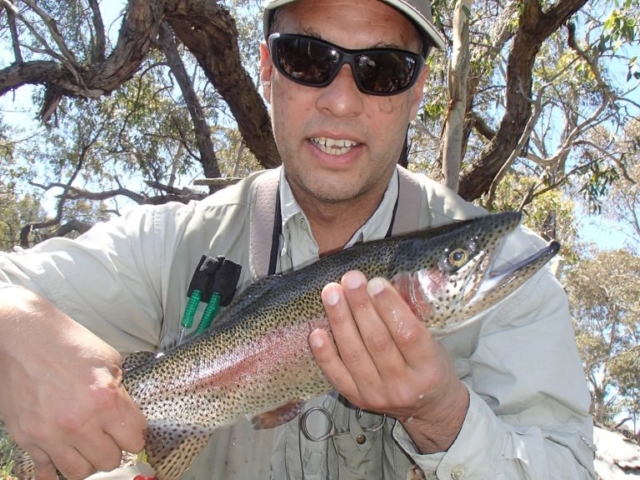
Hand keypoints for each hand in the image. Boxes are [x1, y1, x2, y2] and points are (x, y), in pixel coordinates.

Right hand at [0, 288, 147, 479]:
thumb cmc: (67, 344)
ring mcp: (50, 434)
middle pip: (110, 460)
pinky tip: (63, 453)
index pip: (135, 438)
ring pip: (80, 472)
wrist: (24, 337)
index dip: (136, 433)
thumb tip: (124, 414)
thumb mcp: (109, 361)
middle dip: (114, 448)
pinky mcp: (27, 438)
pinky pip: (45, 470)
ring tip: (87, 445)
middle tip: (109, 436)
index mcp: (105, 400)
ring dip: (88, 460)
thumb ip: (120, 391)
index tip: (131, 429)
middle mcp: (79, 422)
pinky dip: (56, 466)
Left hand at [309, 270, 468, 452]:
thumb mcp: (434, 342)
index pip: (407, 334)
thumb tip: (381, 286)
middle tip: (350, 280)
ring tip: (332, 293)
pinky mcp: (357, 399)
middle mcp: (403, 384)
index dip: (389, 307)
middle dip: (360, 306)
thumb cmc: (431, 367)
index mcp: (429, 367)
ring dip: (340, 320)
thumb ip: (411, 319)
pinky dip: (324, 353)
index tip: (375, 283)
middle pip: (377, 341)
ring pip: (354, 354)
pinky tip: (317, 332)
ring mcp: (377, 394)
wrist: (429, 409)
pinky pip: (337, 375)